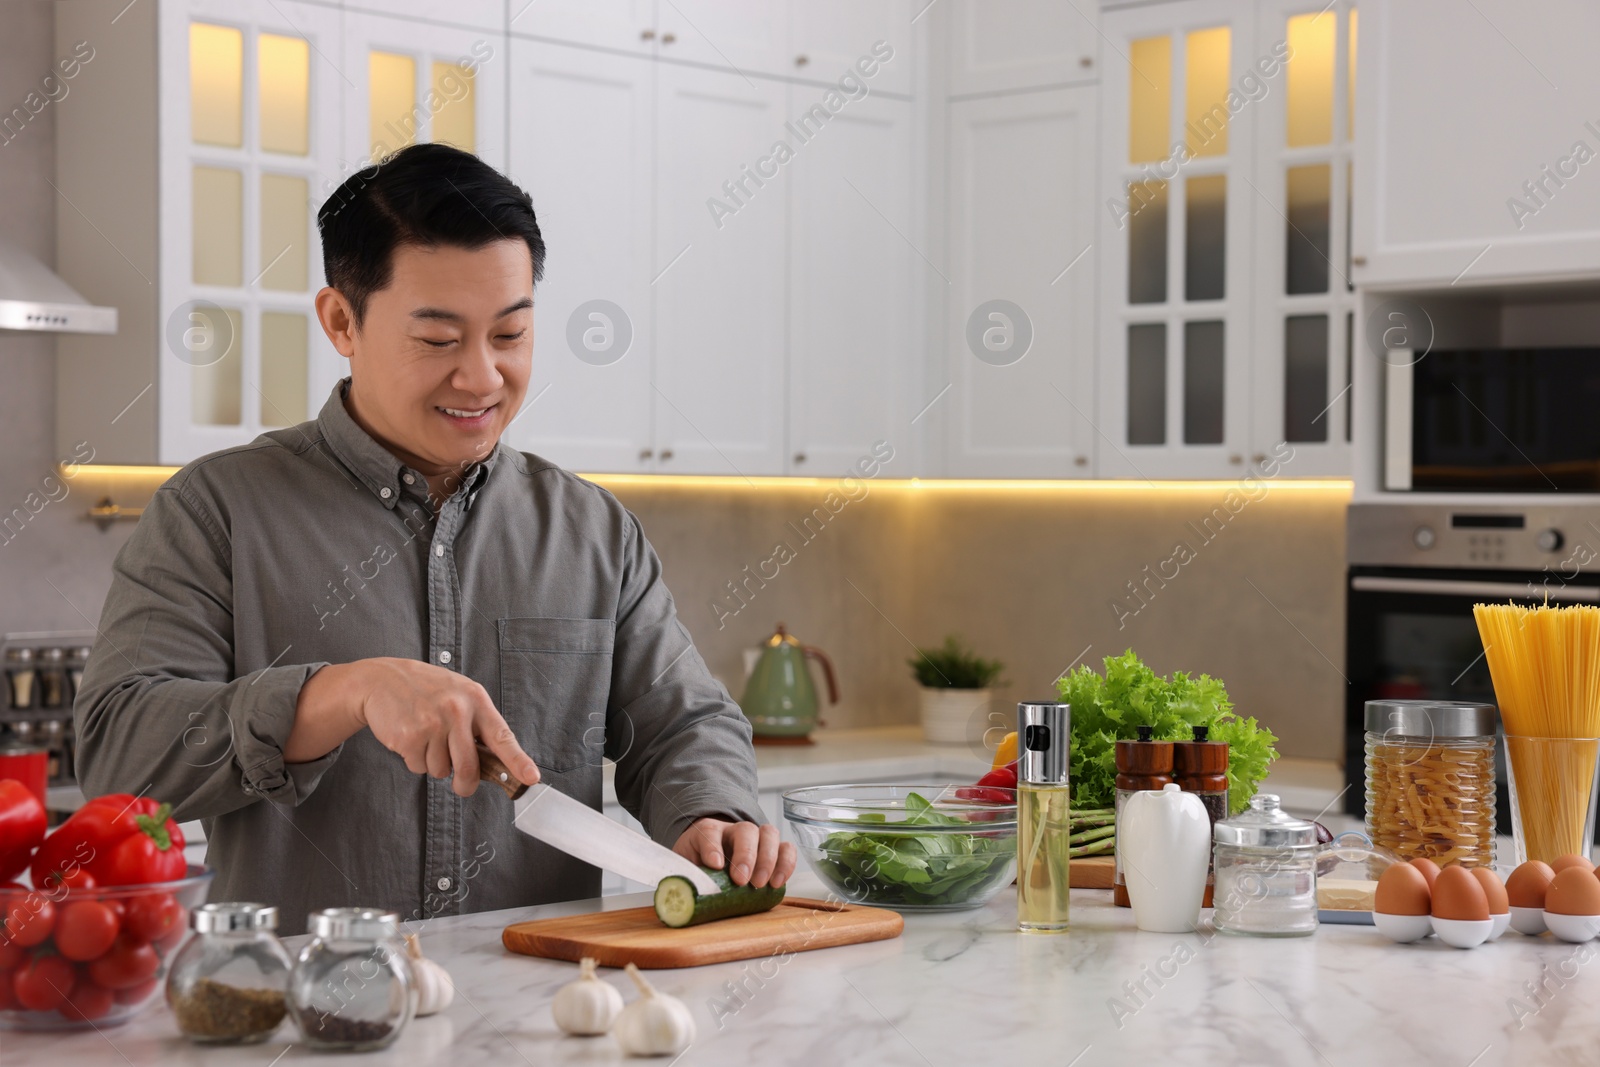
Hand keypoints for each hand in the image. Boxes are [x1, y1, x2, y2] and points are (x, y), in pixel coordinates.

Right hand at [289, 657, 539, 796]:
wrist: (382, 679)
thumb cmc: (427, 690)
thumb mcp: (459, 695)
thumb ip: (477, 724)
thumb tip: (494, 764)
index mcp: (476, 700)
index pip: (502, 736)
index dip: (518, 761)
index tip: (531, 778)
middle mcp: (456, 711)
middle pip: (469, 767)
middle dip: (466, 784)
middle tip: (462, 786)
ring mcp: (431, 724)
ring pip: (441, 771)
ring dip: (434, 765)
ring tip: (425, 737)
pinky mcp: (408, 737)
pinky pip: (419, 768)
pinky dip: (415, 761)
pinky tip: (410, 737)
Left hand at [673, 818, 795, 888]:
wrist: (710, 855)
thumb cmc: (699, 862)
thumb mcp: (685, 865)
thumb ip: (687, 875)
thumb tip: (687, 893)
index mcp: (708, 832)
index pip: (709, 832)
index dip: (712, 846)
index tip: (715, 865)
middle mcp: (734, 830)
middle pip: (746, 830)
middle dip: (746, 855)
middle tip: (742, 880)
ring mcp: (756, 837)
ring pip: (769, 834)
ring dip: (769, 859)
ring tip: (763, 884)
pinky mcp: (773, 849)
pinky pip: (787, 848)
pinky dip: (786, 864)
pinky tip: (778, 882)